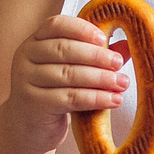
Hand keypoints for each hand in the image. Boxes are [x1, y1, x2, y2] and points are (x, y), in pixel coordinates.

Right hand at [6, 14, 129, 151]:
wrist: (29, 127)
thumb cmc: (53, 94)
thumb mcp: (71, 71)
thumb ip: (95, 56)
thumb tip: (127, 46)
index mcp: (34, 41)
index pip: (56, 25)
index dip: (81, 29)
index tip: (104, 39)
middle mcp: (26, 57)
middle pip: (64, 49)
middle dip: (96, 56)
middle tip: (118, 63)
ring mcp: (25, 80)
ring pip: (69, 74)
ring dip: (100, 78)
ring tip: (122, 83)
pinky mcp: (33, 103)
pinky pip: (70, 98)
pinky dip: (95, 98)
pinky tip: (113, 100)